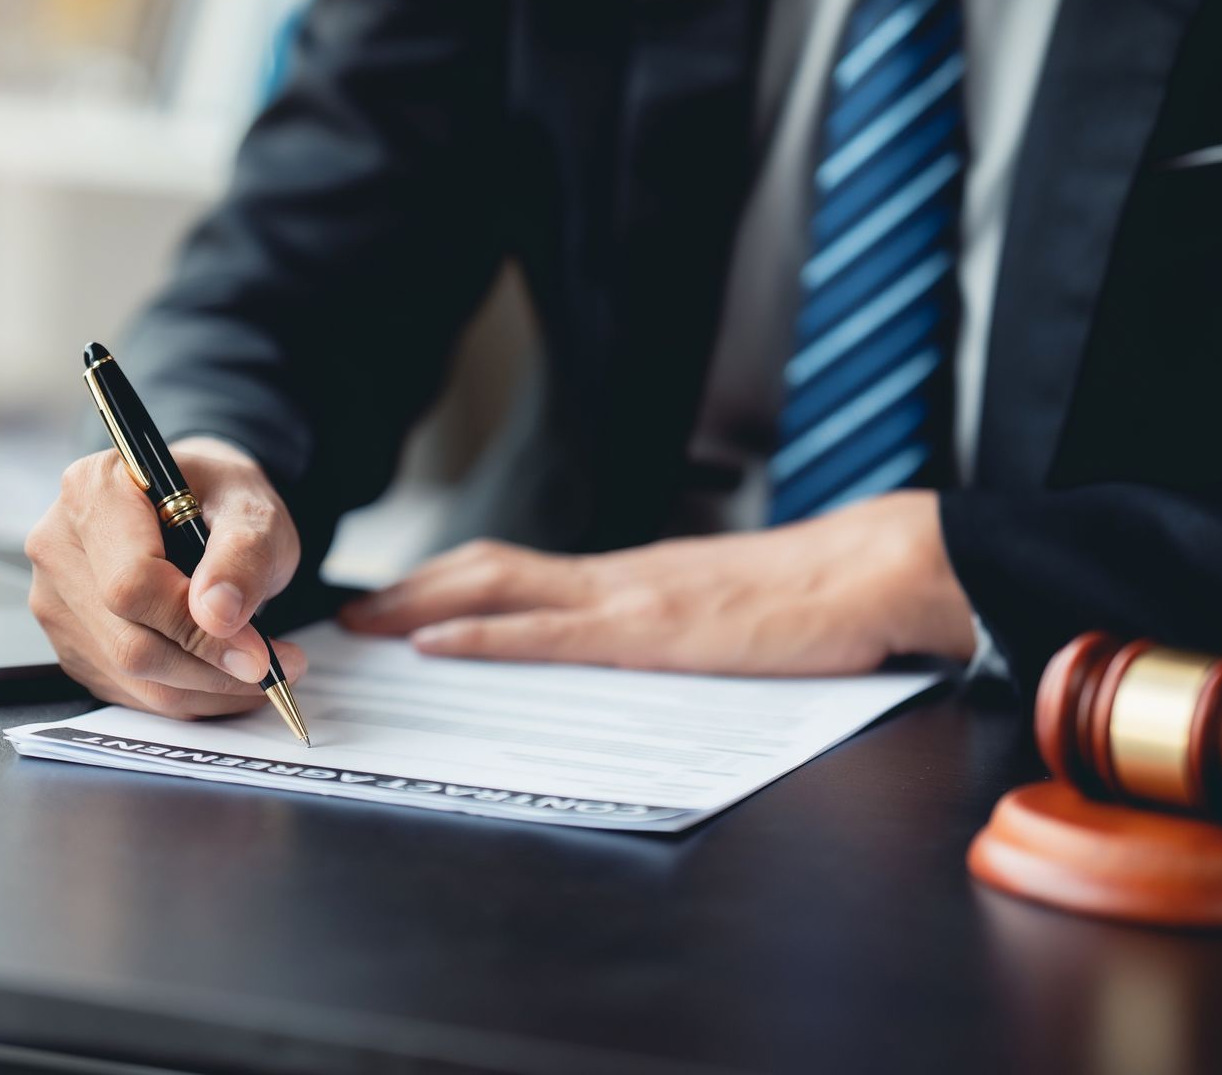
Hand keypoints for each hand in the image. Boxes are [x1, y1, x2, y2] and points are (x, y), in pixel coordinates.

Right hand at [25, 436, 306, 716]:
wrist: (199, 506)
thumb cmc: (219, 497)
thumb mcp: (251, 507)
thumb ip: (242, 553)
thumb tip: (218, 613)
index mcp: (93, 489)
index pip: (131, 584)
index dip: (195, 629)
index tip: (256, 652)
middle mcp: (59, 544)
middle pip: (128, 640)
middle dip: (209, 668)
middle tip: (271, 666)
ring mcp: (57, 599)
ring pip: (131, 676)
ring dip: (205, 688)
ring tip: (259, 667)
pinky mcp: (71, 642)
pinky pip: (128, 691)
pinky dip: (186, 694)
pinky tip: (221, 671)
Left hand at [339, 491, 975, 673]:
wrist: (871, 572)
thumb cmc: (808, 601)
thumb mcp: (715, 616)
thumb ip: (662, 629)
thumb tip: (623, 653)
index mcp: (624, 579)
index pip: (515, 572)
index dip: (446, 583)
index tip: (392, 602)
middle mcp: (612, 578)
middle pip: (486, 569)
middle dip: (411, 589)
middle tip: (350, 615)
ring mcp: (626, 599)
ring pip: (499, 587)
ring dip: (421, 604)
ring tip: (366, 624)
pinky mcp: (649, 630)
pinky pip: (546, 631)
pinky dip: (481, 633)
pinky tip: (436, 642)